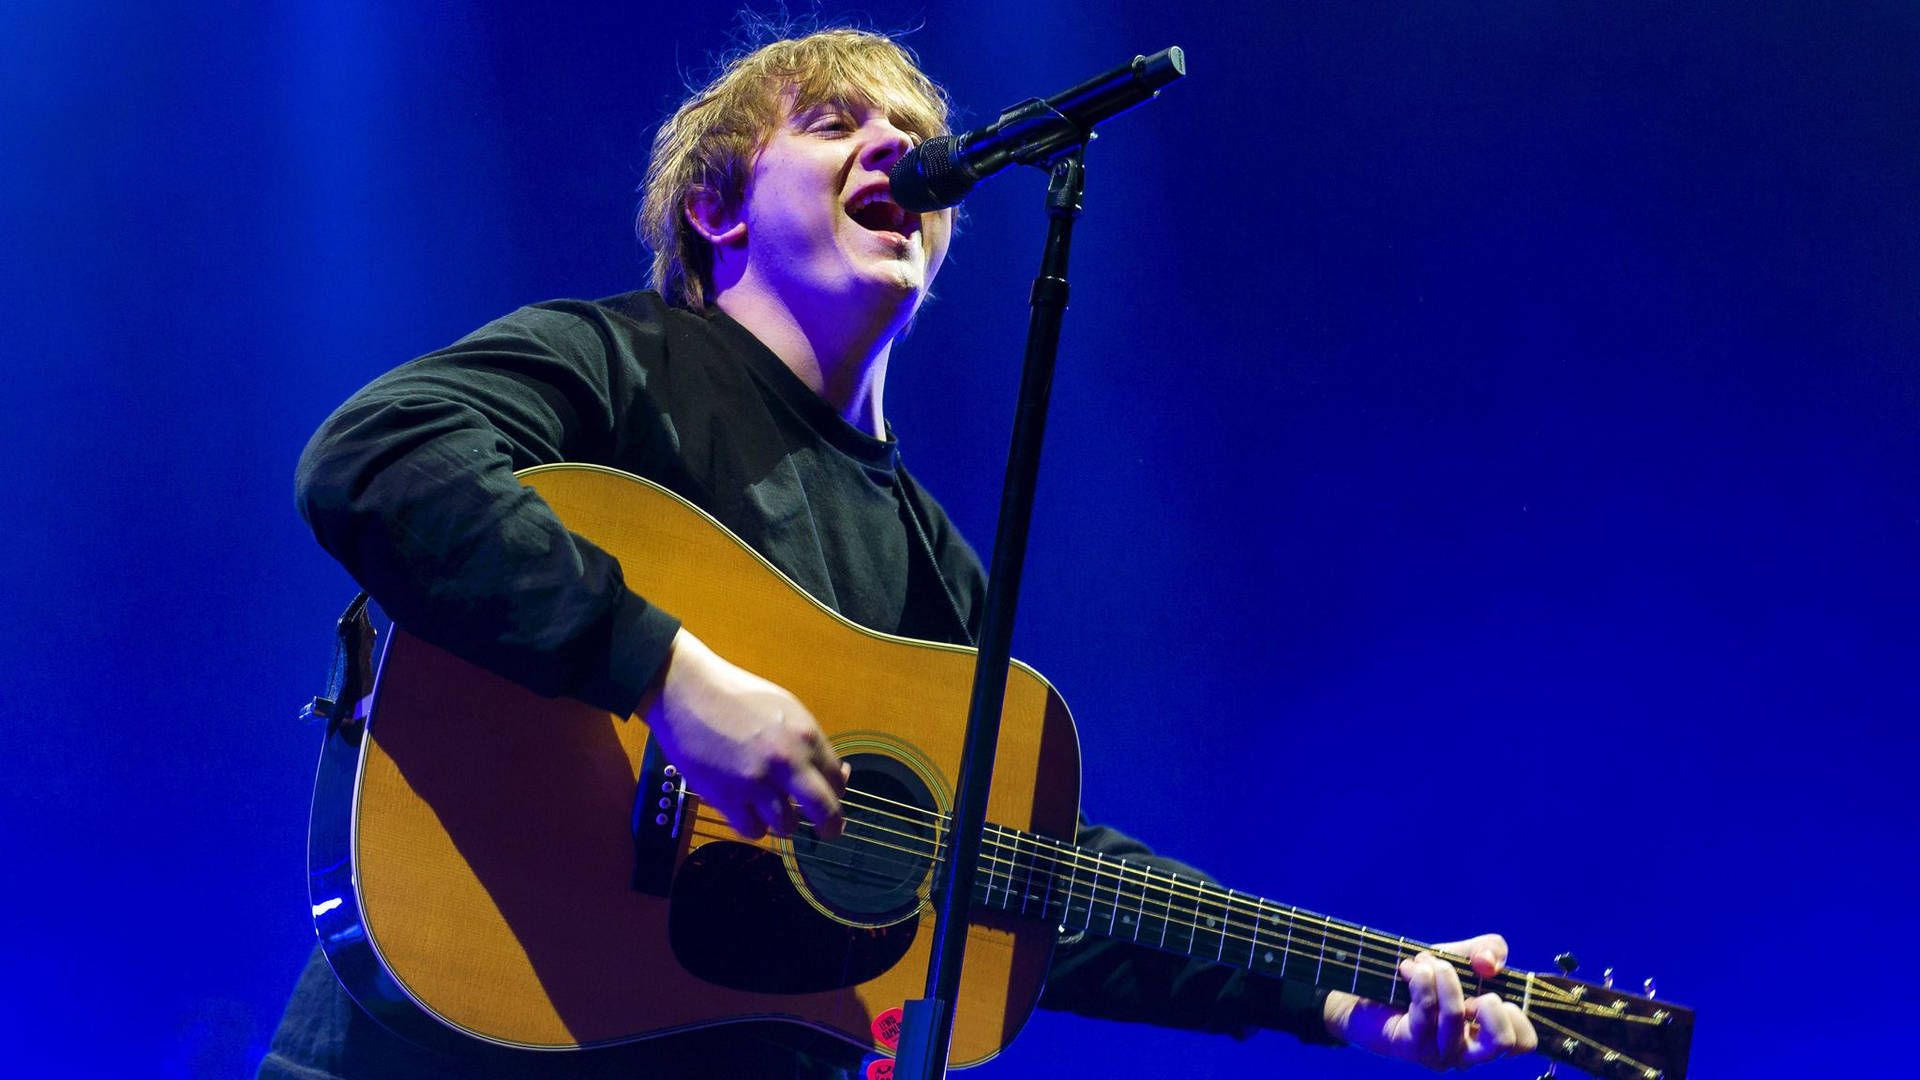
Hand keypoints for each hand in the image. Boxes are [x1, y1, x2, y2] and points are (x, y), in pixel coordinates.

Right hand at [645, 628, 847, 840]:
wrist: (687, 690)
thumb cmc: (736, 696)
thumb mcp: (785, 708)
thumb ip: (809, 742)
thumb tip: (836, 775)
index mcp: (805, 735)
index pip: (836, 780)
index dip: (835, 792)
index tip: (827, 796)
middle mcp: (786, 760)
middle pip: (824, 810)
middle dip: (830, 826)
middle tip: (827, 832)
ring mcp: (756, 780)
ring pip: (787, 826)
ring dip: (783, 823)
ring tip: (772, 810)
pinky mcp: (726, 796)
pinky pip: (752, 830)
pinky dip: (753, 825)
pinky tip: (747, 811)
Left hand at [1323, 933, 1538, 1069]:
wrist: (1365, 992)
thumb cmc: (1419, 981)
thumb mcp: (1459, 958)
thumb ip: (1487, 951)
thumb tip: (1491, 963)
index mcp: (1484, 1034)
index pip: (1525, 1042)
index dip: (1517, 1012)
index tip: (1490, 988)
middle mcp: (1467, 1051)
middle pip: (1505, 1044)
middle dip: (1491, 1004)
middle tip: (1470, 989)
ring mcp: (1439, 1052)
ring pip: (1456, 1017)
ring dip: (1444, 977)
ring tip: (1427, 961)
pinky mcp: (1412, 1045)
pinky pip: (1425, 1009)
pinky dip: (1421, 979)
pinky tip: (1410, 968)